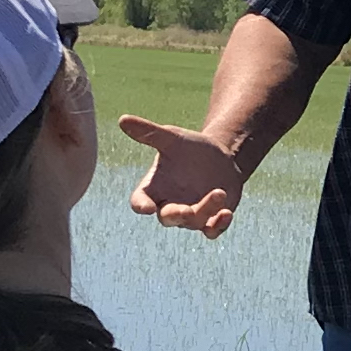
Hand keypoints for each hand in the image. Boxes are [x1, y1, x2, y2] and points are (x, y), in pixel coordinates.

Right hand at [119, 117, 246, 237]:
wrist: (220, 157)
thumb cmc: (190, 147)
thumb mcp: (172, 138)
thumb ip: (148, 133)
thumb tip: (122, 119)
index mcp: (154, 188)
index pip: (140, 201)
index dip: (141, 205)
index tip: (146, 207)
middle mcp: (170, 204)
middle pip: (167, 218)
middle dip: (176, 216)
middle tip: (185, 211)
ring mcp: (191, 215)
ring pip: (194, 222)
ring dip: (206, 210)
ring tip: (220, 192)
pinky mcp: (211, 220)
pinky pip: (213, 231)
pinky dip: (219, 226)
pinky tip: (228, 213)